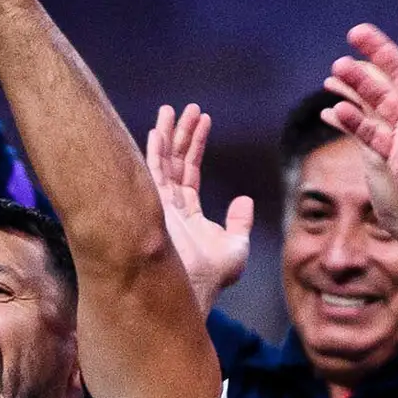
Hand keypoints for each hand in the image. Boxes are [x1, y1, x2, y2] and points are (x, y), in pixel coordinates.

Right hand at [144, 105, 253, 310]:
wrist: (192, 290)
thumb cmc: (211, 278)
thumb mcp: (235, 248)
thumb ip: (239, 223)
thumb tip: (244, 200)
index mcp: (188, 214)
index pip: (189, 172)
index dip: (196, 145)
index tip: (203, 120)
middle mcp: (170, 207)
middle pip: (174, 162)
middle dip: (180, 134)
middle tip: (187, 107)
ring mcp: (160, 206)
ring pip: (162, 163)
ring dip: (167, 135)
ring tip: (170, 110)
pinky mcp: (155, 206)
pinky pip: (152, 173)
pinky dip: (154, 151)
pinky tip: (157, 130)